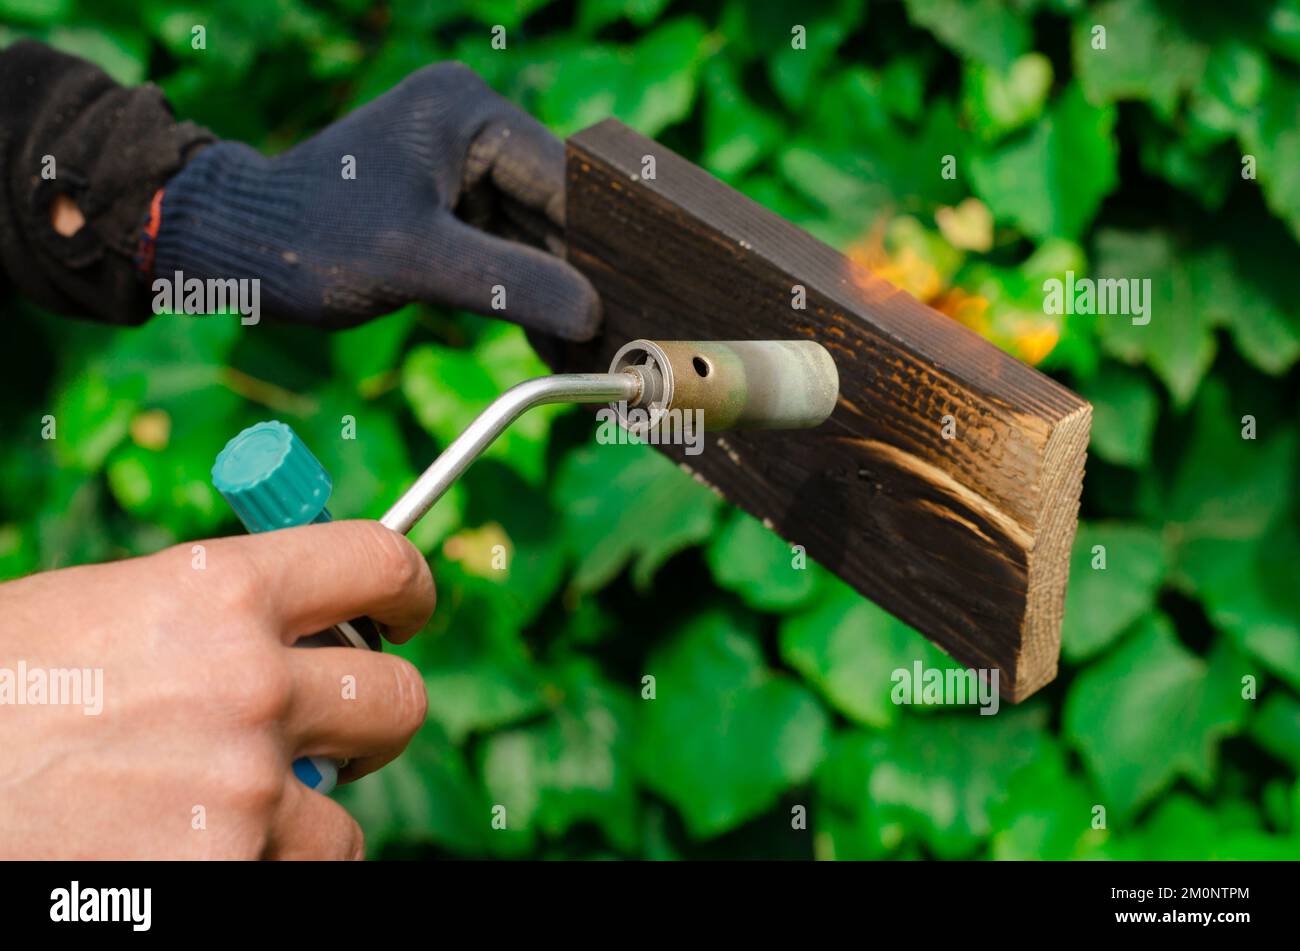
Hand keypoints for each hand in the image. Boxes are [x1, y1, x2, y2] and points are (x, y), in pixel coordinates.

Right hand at [0, 520, 434, 858]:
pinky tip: (174, 858)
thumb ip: (206, 613)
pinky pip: (295, 881)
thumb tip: (295, 627)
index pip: (378, 561)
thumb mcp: (93, 612)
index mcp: (217, 590)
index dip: (408, 587)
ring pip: (345, 820)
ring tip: (206, 818)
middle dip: (369, 721)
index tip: (407, 613)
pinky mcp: (229, 878)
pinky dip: (256, 875)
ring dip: (296, 822)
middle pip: (399, 699)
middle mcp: (251, 682)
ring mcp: (246, 791)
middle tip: (332, 738)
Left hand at [152, 62, 600, 337]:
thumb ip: (512, 284)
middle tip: (613, 339)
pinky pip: (501, 248)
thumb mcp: (420, 263)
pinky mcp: (446, 203)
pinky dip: (521, 292)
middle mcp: (471, 126)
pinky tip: (550, 340)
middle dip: (576, 276)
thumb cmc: (314, 240)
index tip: (629, 307)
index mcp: (469, 111)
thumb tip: (591, 315)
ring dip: (553, 292)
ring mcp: (458, 165)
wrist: (236, 248)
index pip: (562, 184)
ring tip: (588, 352)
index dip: (597, 250)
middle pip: (552, 210)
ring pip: (531, 235)